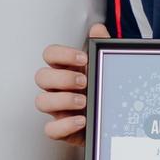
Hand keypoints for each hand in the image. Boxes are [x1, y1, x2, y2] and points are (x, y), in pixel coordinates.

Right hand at [35, 23, 109, 145]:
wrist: (118, 119)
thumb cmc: (105, 89)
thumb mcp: (107, 67)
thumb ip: (102, 47)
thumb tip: (97, 29)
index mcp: (65, 69)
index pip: (50, 54)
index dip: (62, 54)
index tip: (83, 59)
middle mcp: (57, 88)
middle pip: (41, 77)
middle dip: (62, 78)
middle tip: (84, 81)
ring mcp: (58, 109)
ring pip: (41, 101)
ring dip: (62, 100)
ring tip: (84, 101)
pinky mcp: (63, 130)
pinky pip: (50, 130)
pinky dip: (64, 125)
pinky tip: (82, 120)